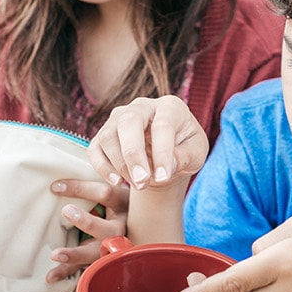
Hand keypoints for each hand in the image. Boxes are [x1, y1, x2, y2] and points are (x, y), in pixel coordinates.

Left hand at [46, 179, 128, 282]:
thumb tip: (58, 179)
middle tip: (66, 211)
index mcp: (124, 202)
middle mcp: (123, 226)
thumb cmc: (116, 197)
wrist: (141, 215)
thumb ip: (94, 182)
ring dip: (76, 255)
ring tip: (55, 254)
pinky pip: (87, 267)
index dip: (81, 189)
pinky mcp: (105, 258)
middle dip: (88, 222)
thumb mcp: (112, 185)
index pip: (105, 193)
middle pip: (109, 229)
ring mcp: (116, 245)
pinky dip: (68, 271)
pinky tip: (51, 276)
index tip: (55, 187)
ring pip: (99, 253)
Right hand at [87, 96, 207, 190]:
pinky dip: (102, 167)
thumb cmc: (184, 150)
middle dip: (133, 154)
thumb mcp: (196, 154)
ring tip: (138, 185)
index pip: (162, 125)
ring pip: (108, 135)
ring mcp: (119, 117)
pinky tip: (117, 182)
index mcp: (170, 107)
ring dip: (120, 164)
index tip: (163, 178)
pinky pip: (95, 148)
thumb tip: (166, 167)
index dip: (162, 152)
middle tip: (142, 181)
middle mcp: (142, 106)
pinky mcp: (105, 133)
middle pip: (128, 122)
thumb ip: (185, 158)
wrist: (166, 154)